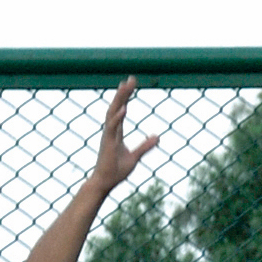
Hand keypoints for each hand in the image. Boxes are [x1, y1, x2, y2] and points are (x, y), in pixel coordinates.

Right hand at [89, 77, 159, 196]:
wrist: (105, 183)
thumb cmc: (116, 171)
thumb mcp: (134, 157)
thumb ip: (145, 146)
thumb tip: (157, 137)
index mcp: (116, 132)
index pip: (121, 109)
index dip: (126, 96)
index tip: (130, 83)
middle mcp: (110, 130)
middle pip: (116, 106)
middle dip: (123, 92)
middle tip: (130, 79)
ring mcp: (108, 135)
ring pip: (113, 113)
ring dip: (120, 99)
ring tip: (125, 86)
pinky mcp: (108, 143)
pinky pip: (112, 127)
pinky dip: (118, 117)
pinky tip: (124, 107)